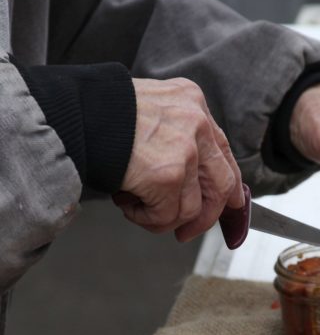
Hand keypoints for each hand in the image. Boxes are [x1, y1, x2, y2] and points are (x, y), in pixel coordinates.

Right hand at [114, 78, 243, 241]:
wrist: (73, 113)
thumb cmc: (102, 113)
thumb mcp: (151, 109)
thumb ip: (176, 134)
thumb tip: (191, 177)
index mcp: (194, 103)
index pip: (224, 151)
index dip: (228, 183)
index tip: (231, 203)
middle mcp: (197, 123)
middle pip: (222, 183)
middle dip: (207, 216)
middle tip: (188, 231)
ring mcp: (186, 150)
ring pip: (192, 207)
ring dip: (163, 217)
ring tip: (136, 205)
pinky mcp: (168, 176)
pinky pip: (166, 216)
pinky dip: (145, 219)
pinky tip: (126, 203)